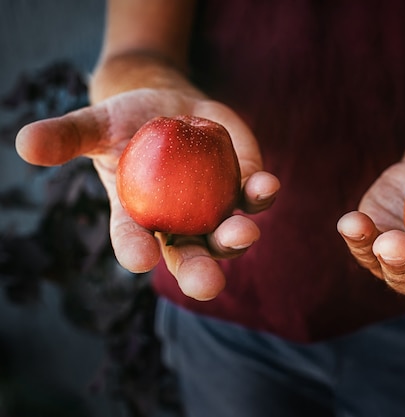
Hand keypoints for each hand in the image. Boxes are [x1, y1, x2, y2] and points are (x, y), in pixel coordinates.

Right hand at [16, 88, 279, 300]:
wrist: (169, 107)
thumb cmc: (127, 122)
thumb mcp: (95, 126)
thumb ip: (66, 137)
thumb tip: (24, 143)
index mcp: (139, 218)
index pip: (134, 240)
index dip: (135, 250)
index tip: (139, 258)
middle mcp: (179, 223)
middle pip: (190, 256)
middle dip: (199, 272)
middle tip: (207, 286)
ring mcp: (214, 208)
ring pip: (227, 233)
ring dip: (236, 236)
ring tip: (242, 232)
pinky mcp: (241, 184)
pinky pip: (254, 195)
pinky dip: (261, 194)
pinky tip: (266, 186)